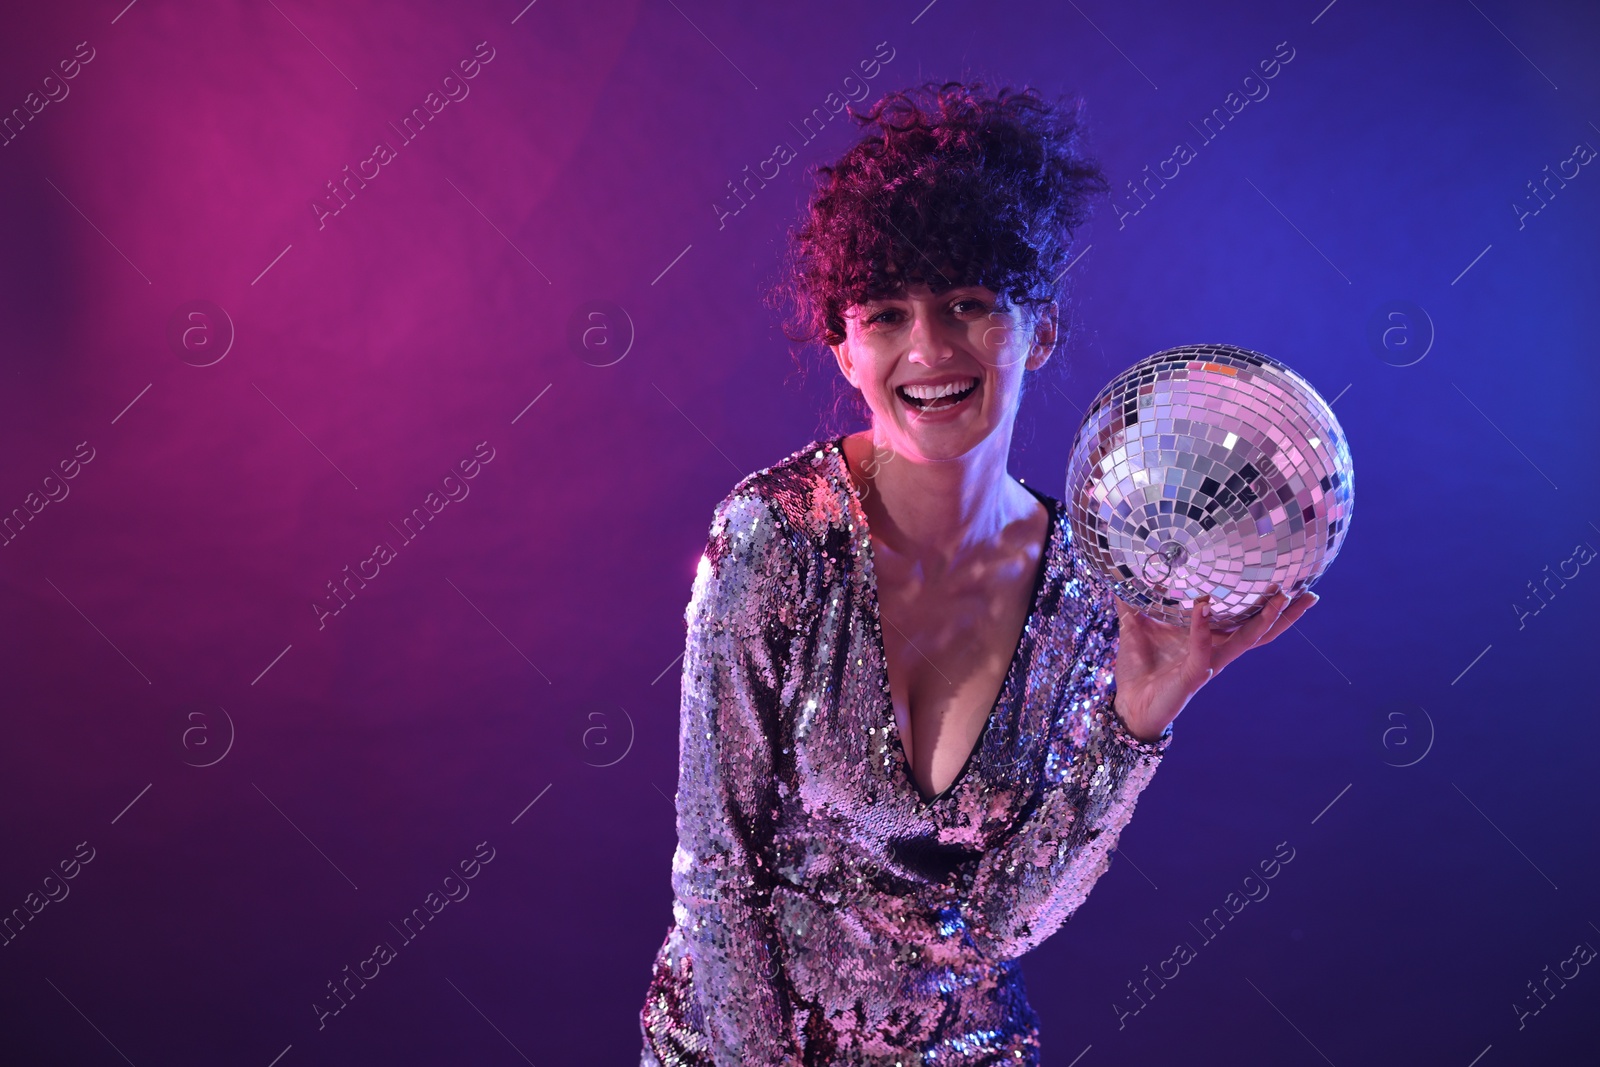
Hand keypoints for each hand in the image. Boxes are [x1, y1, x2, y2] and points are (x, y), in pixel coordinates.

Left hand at [1111, 584, 1319, 742]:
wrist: (1128, 705)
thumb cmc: (1139, 670)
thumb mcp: (1136, 629)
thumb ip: (1133, 604)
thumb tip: (1122, 575)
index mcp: (1210, 640)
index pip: (1246, 620)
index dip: (1269, 606)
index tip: (1290, 582)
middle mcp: (1217, 652)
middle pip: (1261, 632)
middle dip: (1286, 614)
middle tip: (1308, 592)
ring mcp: (1208, 663)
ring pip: (1246, 640)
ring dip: (1264, 619)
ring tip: (1280, 596)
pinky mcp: (1193, 675)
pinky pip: (1203, 648)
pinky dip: (1203, 627)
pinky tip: (1204, 606)